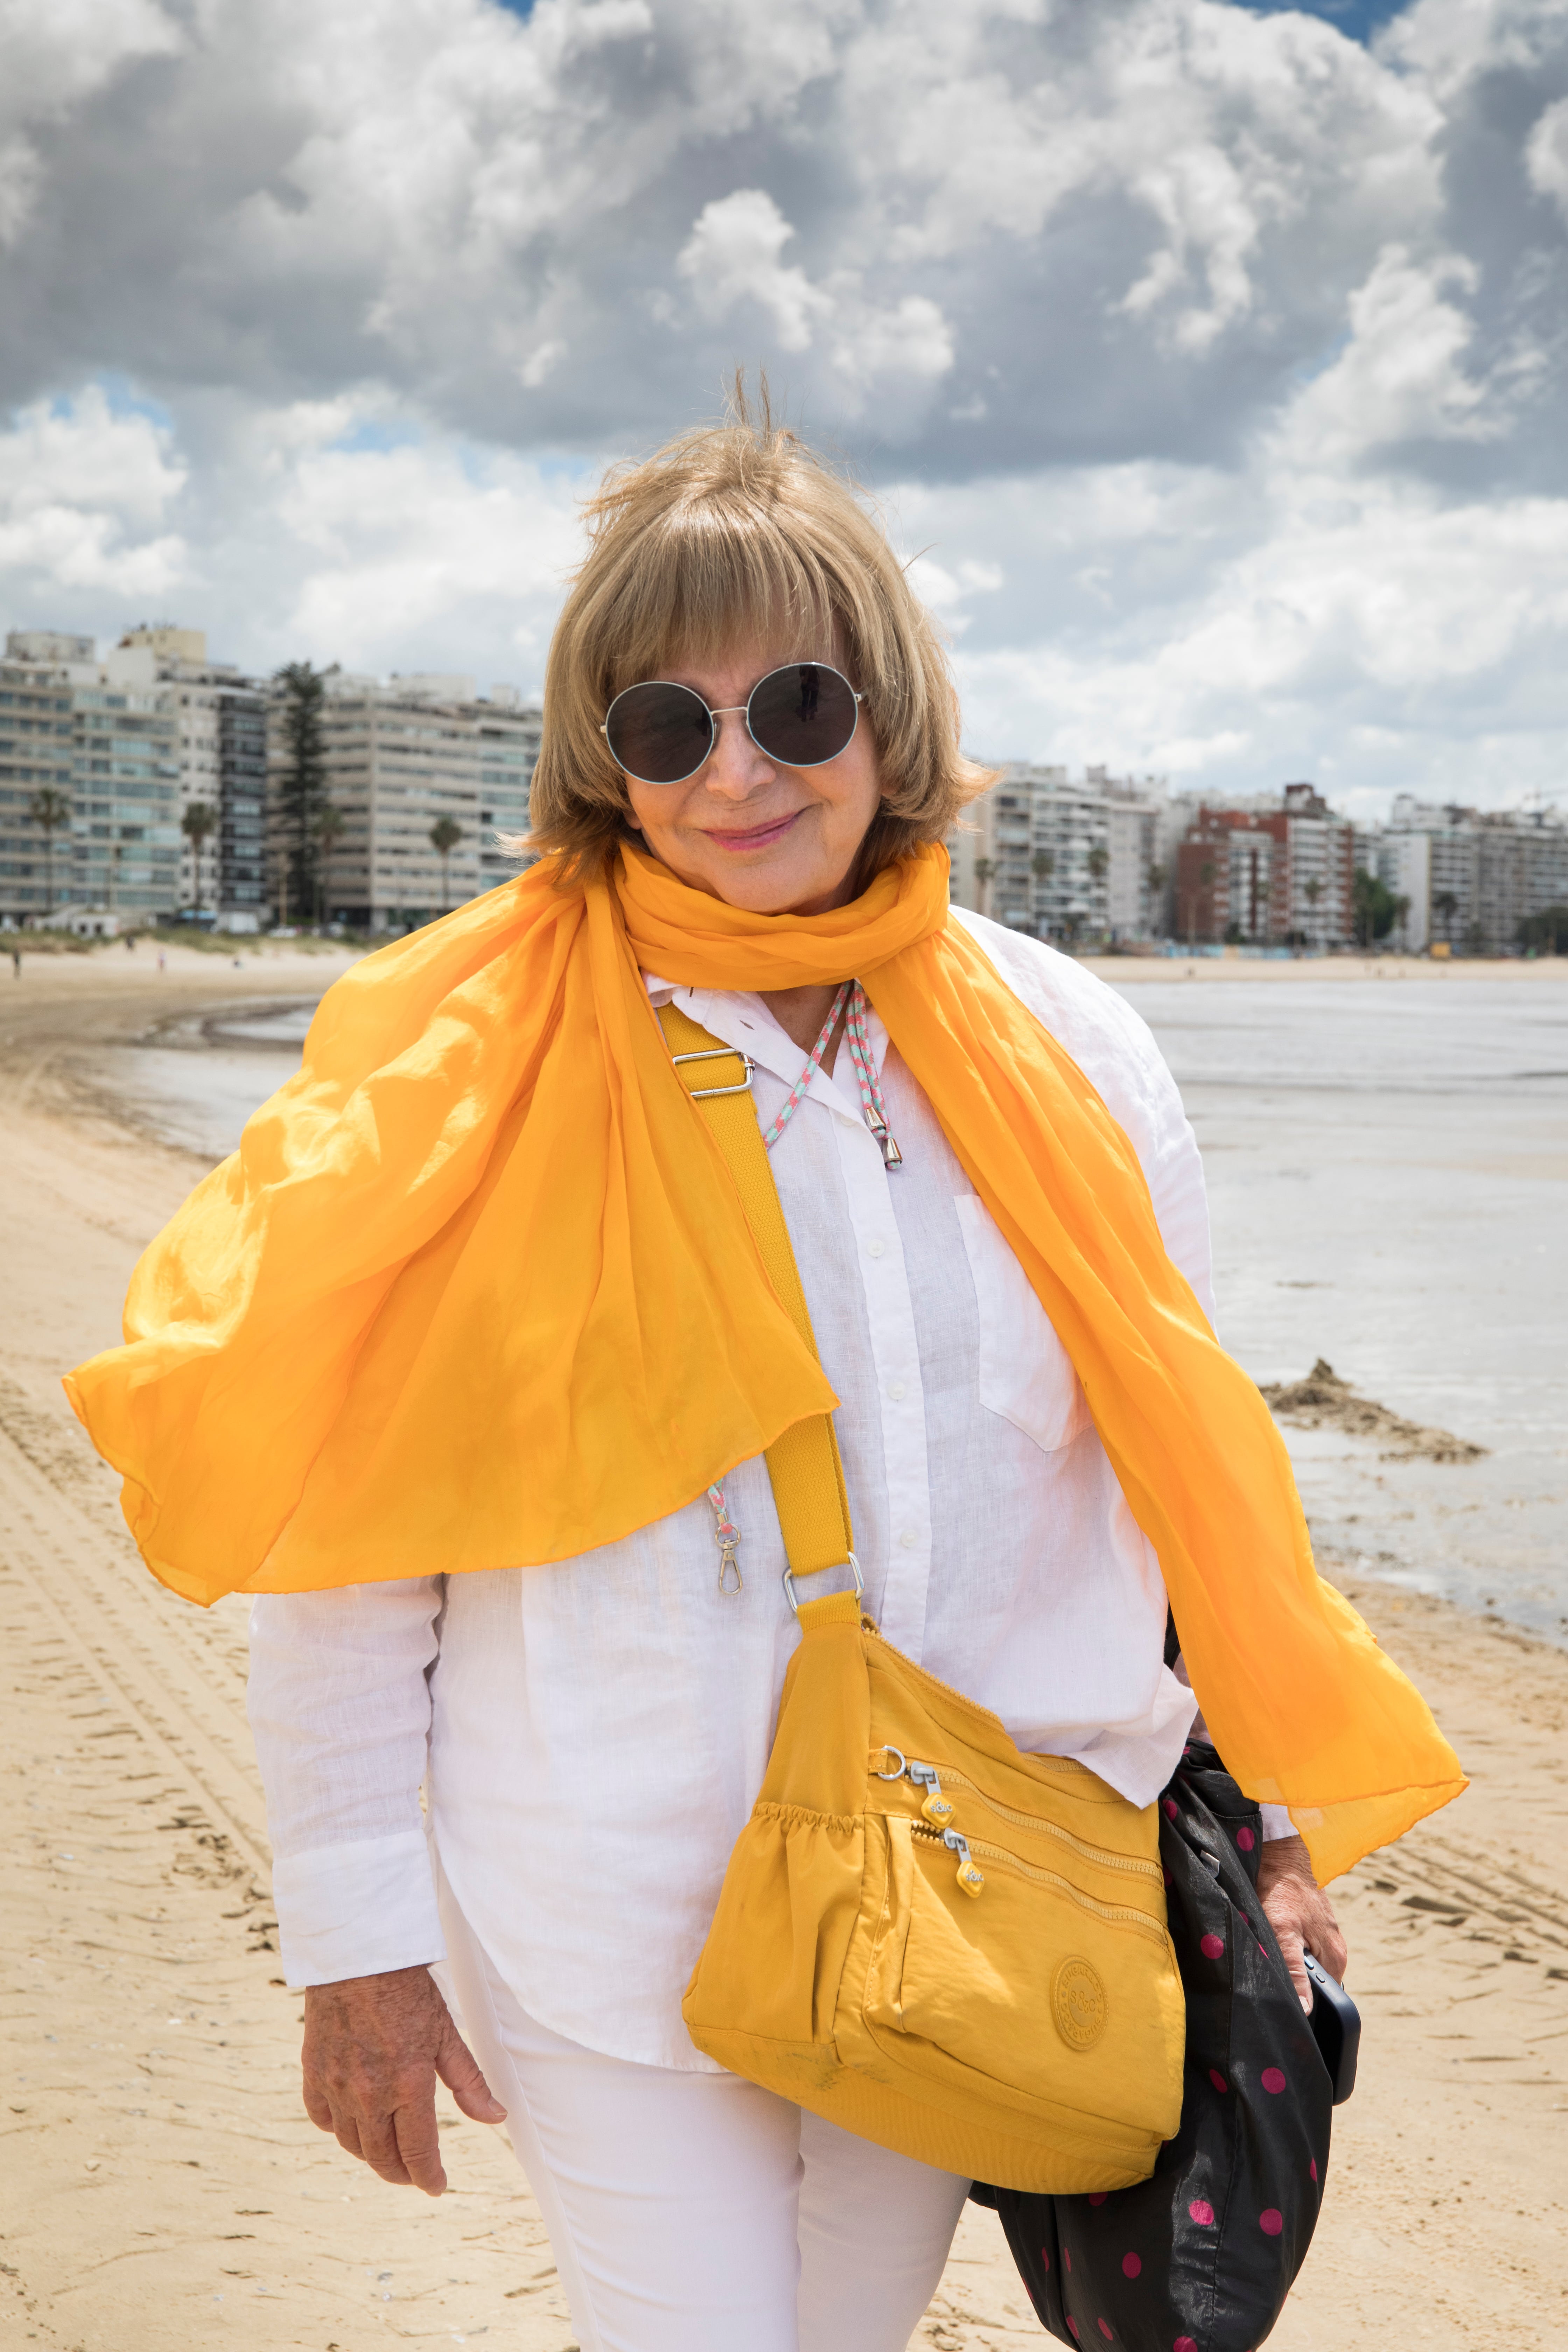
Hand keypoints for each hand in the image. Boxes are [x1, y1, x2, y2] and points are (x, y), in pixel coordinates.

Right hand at [302, 1965, 505, 2193]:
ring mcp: (336, 2086)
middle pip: (382, 2157)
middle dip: (401, 2173)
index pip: (418, 2153)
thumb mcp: (446, 2034)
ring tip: (387, 2151)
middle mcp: (369, 2094)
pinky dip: (337, 2128)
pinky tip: (352, 2123)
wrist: (358, 1955)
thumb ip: (469, 2081)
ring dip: (371, 2154)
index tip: (436, 2186)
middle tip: (413, 2174)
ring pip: (351, 2143)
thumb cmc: (407, 1991)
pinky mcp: (313, 2072)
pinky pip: (322, 2118)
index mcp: (407, 2086)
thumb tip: (496, 2117)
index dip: (428, 2176)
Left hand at [1256, 1834, 1347, 2012]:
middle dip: (1292, 1981)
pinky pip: (1300, 1949)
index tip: (1282, 1998)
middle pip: (1314, 1983)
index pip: (1326, 1998)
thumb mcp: (1282, 1933)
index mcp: (1335, 1959)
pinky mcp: (1312, 1927)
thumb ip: (1295, 1972)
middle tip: (1271, 1966)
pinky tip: (1272, 1937)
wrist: (1281, 1855)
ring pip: (1304, 1965)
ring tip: (1270, 1947)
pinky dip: (1285, 1947)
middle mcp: (1334, 1950)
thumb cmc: (1281, 1891)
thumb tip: (1306, 2010)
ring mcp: (1324, 1937)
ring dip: (1286, 1962)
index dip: (1304, 2002)